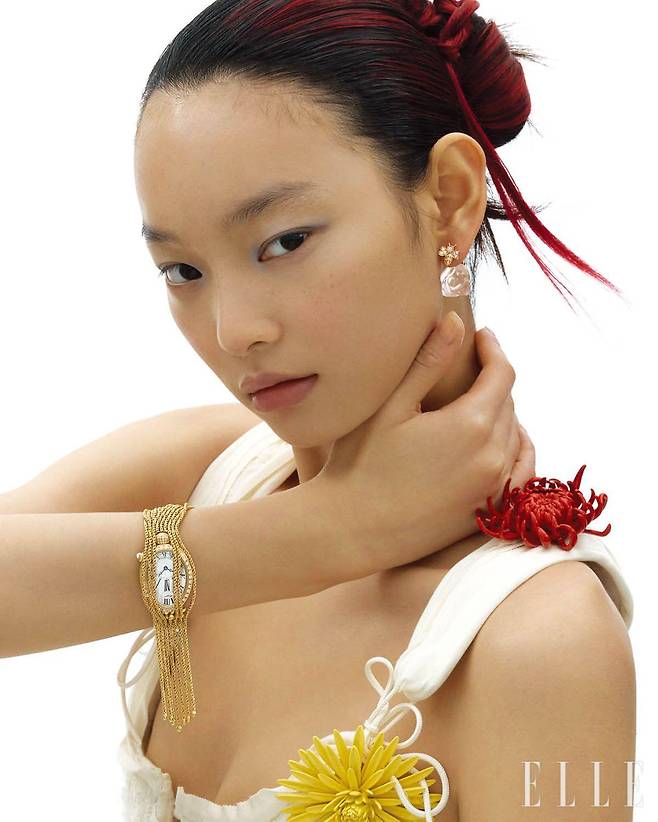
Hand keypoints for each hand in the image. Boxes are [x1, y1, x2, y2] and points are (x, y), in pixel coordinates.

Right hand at [314, 315, 536, 575]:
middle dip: (493, 379)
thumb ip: (428, 362)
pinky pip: (522, 472)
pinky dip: (518, 451)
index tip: (482, 335)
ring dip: (504, 413)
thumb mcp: (391, 406)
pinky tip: (502, 444)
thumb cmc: (360, 464)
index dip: (494, 349)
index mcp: (472, 425)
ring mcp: (496, 489)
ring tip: (481, 402)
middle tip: (471, 366)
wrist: (350, 530)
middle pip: (509, 403)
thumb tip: (457, 322)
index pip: (503, 373)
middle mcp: (494, 457)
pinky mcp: (489, 512)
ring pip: (516, 435)